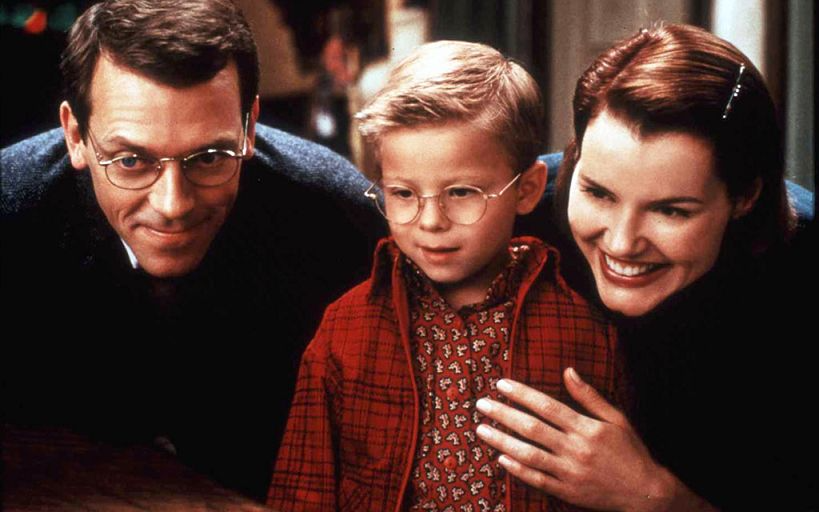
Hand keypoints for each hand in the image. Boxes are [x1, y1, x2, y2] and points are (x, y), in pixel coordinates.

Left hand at [475, 368, 701, 511]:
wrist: (646, 492)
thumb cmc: (631, 451)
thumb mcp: (616, 419)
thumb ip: (589, 396)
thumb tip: (568, 371)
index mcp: (587, 428)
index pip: (546, 406)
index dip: (521, 394)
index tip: (501, 384)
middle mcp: (575, 449)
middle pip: (531, 428)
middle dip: (503, 414)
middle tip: (481, 404)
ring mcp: (569, 472)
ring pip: (528, 454)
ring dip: (502, 440)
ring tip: (481, 429)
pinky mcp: (567, 492)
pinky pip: (537, 480)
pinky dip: (517, 469)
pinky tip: (500, 458)